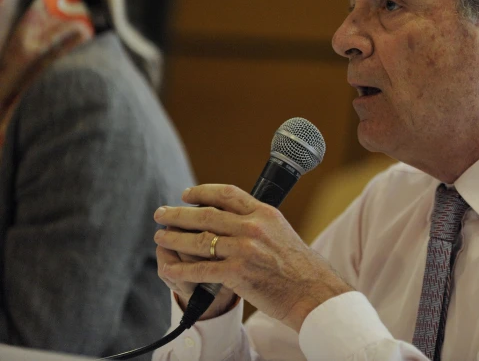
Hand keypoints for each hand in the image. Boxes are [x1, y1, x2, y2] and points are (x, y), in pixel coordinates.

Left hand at [153, 184, 353, 330]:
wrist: (313, 292)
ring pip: (199, 240)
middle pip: (206, 215)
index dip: (202, 192)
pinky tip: (167, 266)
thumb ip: (259, 224)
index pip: (227, 194)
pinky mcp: (238, 273)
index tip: (186, 194)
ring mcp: (245, 250)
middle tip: (161, 214)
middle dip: (178, 214)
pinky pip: (201, 269)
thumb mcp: (282, 232)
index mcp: (265, 213)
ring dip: (174, 238)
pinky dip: (180, 268)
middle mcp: (253, 227)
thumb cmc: (300, 267)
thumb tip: (235, 219)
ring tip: (160, 236)